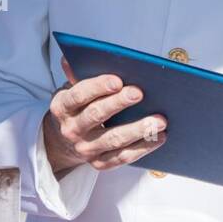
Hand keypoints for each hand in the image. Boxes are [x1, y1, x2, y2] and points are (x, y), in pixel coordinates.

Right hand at [43, 57, 166, 174]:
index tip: (117, 80)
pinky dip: (143, 148)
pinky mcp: (99, 163)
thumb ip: (77, 74)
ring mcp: (85, 149)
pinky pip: (123, 157)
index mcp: (63, 106)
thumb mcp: (71, 89)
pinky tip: (160, 137)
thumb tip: (71, 58)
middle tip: (139, 93)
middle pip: (96, 115)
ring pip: (113, 139)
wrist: (62, 142)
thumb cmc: (76, 108)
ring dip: (138, 129)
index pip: (79, 95)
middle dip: (118, 103)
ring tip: (160, 120)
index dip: (98, 87)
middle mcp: (72, 129)